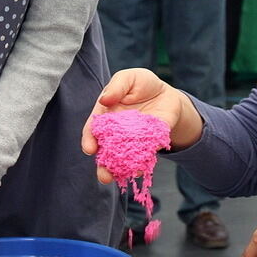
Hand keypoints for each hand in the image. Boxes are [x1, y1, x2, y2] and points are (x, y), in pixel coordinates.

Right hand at [80, 68, 200, 183]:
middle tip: (103, 175)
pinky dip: (139, 165)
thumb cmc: (143, 84)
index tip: (90, 149)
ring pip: (121, 158)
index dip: (89, 139)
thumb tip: (104, 100)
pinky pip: (142, 157)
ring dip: (117, 170)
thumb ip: (116, 86)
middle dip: (102, 164)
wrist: (167, 94)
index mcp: (105, 115)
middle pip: (104, 150)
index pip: (93, 129)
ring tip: (115, 179)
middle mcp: (114, 132)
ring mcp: (130, 141)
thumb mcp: (129, 78)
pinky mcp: (148, 146)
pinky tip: (137, 171)